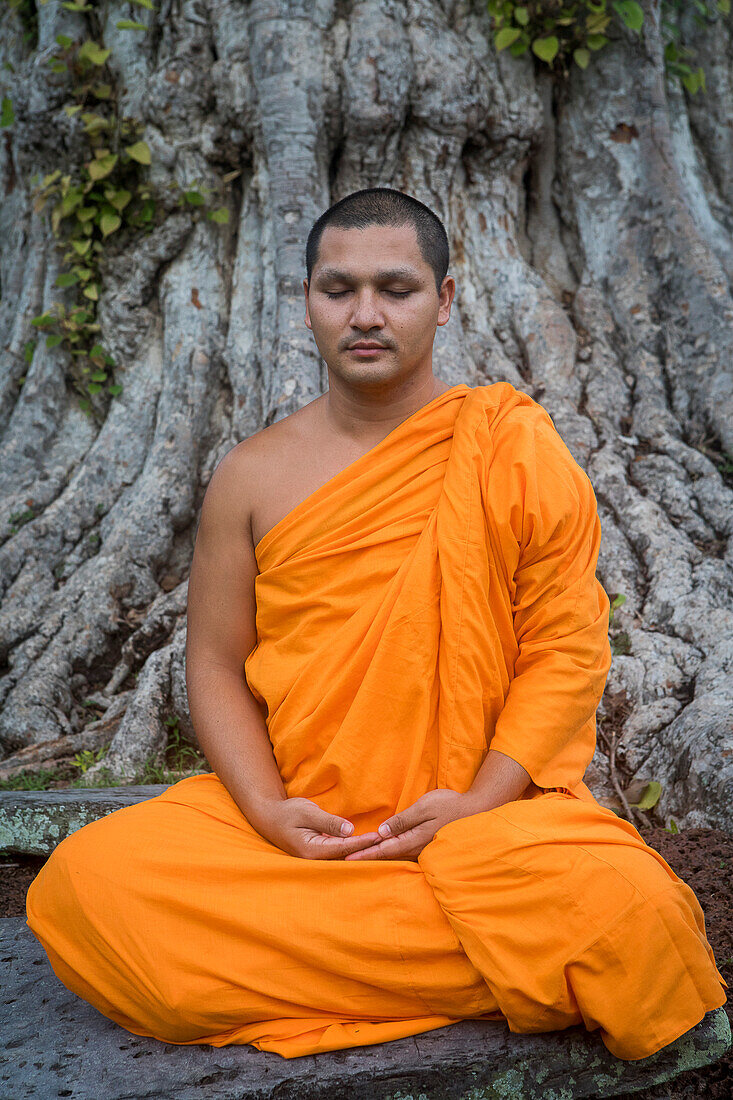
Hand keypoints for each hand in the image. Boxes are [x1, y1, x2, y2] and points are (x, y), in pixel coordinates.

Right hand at [251, 795, 382, 859]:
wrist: (270, 818)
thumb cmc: (287, 813)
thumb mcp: (307, 812)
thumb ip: (328, 822)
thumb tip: (349, 830)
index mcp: (311, 850)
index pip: (342, 847)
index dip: (361, 842)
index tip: (378, 837)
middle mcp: (315, 859)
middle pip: (346, 857)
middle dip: (366, 851)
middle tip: (388, 845)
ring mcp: (316, 859)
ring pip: (343, 857)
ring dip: (362, 852)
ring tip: (383, 847)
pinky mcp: (319, 853)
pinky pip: (338, 853)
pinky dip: (353, 849)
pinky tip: (368, 846)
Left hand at [343, 789, 483, 861]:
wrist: (476, 811)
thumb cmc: (450, 805)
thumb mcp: (425, 807)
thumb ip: (404, 820)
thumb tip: (382, 832)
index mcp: (413, 839)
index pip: (384, 849)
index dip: (365, 853)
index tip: (347, 858)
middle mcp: (416, 848)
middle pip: (387, 855)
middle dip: (367, 858)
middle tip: (345, 861)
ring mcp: (422, 848)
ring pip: (395, 855)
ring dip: (378, 856)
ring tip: (360, 858)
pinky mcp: (427, 845)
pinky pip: (404, 851)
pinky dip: (391, 852)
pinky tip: (384, 852)